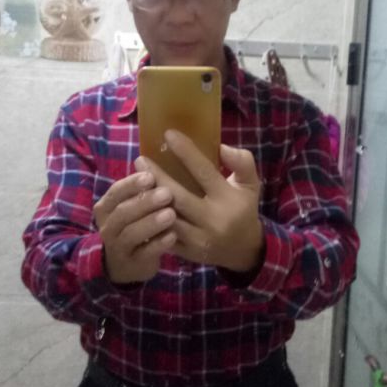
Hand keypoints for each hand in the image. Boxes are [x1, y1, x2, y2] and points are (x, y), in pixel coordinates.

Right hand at [93, 169, 176, 283]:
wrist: (124, 264)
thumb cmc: (134, 225)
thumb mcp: (133, 206)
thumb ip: (141, 189)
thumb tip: (154, 161)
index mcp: (107, 207)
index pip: (116, 192)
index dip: (132, 184)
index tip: (151, 176)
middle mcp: (108, 226)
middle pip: (123, 212)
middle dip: (145, 202)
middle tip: (168, 193)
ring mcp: (118, 247)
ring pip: (131, 234)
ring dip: (151, 223)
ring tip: (171, 214)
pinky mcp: (132, 263)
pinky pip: (144, 254)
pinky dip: (158, 245)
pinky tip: (173, 236)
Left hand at [138, 130, 263, 272]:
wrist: (243, 250)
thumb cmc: (243, 209)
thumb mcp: (250, 184)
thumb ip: (242, 162)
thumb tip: (221, 147)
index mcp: (227, 199)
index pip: (204, 171)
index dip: (186, 151)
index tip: (168, 134)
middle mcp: (212, 219)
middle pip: (178, 196)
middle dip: (156, 177)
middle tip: (140, 160)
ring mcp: (198, 238)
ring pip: (167, 218)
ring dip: (149, 200)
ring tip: (136, 182)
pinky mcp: (186, 252)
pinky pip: (162, 236)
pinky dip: (149, 221)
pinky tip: (138, 206)